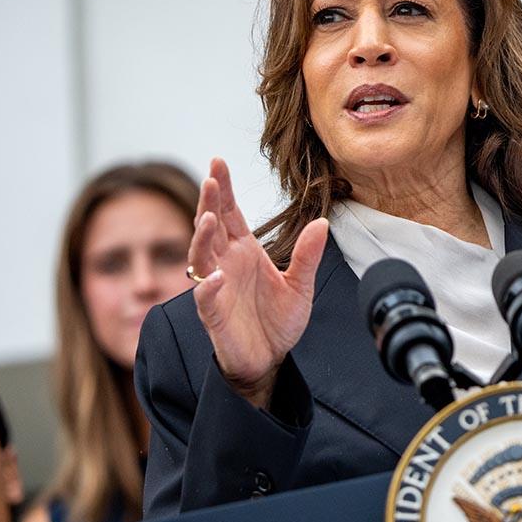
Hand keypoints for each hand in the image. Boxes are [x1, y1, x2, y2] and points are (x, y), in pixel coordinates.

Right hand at [188, 158, 327, 407]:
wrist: (270, 360)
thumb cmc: (278, 321)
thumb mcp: (300, 285)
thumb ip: (308, 256)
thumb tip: (321, 223)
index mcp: (244, 251)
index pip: (230, 213)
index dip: (224, 188)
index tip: (219, 162)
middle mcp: (225, 263)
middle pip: (210, 226)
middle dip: (209, 202)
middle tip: (212, 179)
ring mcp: (216, 287)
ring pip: (200, 256)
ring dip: (202, 237)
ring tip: (209, 219)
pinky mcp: (214, 315)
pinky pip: (205, 298)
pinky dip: (208, 286)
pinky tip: (215, 276)